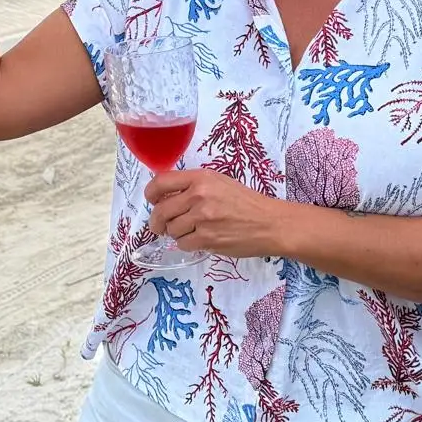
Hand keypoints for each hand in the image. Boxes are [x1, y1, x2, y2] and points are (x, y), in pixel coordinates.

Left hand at [144, 169, 290, 260]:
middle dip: (157, 222)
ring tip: (193, 230)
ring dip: (177, 233)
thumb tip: (166, 197)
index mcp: (201, 178)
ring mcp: (202, 218)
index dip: (151, 194)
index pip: (160, 183)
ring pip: (171, 230)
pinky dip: (188, 244)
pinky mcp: (207, 239)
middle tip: (160, 226)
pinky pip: (182, 244)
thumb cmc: (246, 202)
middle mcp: (199, 195)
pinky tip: (201, 239)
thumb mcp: (219, 183)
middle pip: (160, 211)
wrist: (269, 223)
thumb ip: (193, 186)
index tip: (153, 201)